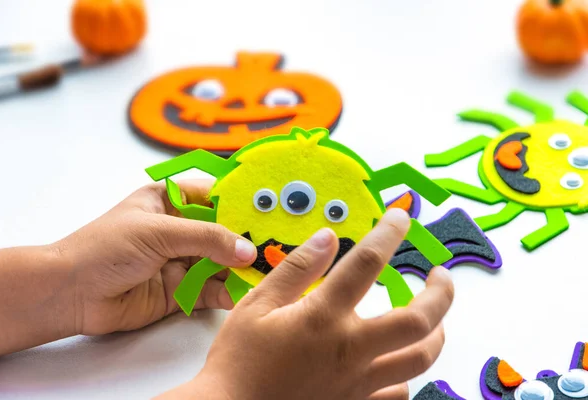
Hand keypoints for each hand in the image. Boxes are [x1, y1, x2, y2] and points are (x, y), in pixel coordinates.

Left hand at [56, 179, 256, 335]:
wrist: (71, 294)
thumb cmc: (104, 248)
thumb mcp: (158, 232)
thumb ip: (205, 238)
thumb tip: (246, 249)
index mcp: (170, 201)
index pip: (215, 196)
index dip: (241, 203)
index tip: (269, 210)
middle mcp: (178, 229)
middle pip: (222, 232)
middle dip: (246, 240)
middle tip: (273, 246)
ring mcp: (180, 260)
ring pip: (220, 262)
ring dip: (239, 268)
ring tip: (263, 272)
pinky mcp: (179, 290)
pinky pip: (210, 289)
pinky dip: (226, 292)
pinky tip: (238, 294)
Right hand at [161, 209, 454, 399]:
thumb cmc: (239, 360)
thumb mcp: (257, 305)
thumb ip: (297, 269)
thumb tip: (329, 237)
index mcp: (324, 317)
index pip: (368, 263)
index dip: (389, 233)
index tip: (400, 218)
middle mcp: (351, 349)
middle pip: (419, 320)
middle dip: (440, 293)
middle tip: (440, 275)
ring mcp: (359, 381)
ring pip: (420, 359)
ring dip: (436, 334)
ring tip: (433, 319)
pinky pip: (398, 393)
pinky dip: (406, 374)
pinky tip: (397, 362)